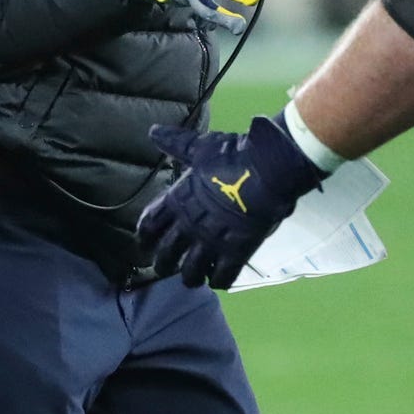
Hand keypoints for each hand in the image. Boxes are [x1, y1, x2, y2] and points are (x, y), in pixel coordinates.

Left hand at [137, 117, 323, 288]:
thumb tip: (153, 132)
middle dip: (163, 264)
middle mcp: (190, 225)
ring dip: (190, 277)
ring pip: (191, 273)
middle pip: (166, 256)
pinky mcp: (236, 251)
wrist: (269, 168)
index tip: (145, 243)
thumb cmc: (233, 155)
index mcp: (178, 201)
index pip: (149, 226)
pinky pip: (223, 277)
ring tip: (194, 277)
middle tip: (166, 266)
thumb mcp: (200, 148)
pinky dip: (219, 281)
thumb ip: (176, 144)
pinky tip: (220, 278)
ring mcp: (213, 241)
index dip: (145, 238)